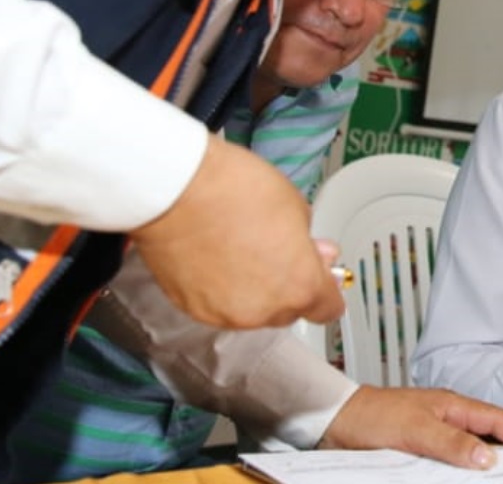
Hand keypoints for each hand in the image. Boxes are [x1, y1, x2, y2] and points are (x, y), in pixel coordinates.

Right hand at [129, 133, 343, 327]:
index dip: (325, 289)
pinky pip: (217, 305)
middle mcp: (262, 310)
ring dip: (252, 289)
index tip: (319, 277)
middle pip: (287, 310)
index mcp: (298, 286)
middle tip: (275, 250)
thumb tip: (311, 253)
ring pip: (251, 310)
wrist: (176, 188)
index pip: (327, 309)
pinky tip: (215, 256)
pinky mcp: (191, 308)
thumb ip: (308, 242)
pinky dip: (219, 288)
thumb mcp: (296, 207)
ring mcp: (224, 313)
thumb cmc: (233, 189)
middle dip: (286, 284)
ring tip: (239, 247)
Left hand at [318, 386, 502, 469]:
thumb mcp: (415, 430)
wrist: (336, 421)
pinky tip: (470, 476)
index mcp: (451, 406)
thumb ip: (451, 442)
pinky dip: (465, 466)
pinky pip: (450, 459)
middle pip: (489, 430)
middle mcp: (446, 418)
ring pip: (471, 446)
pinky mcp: (419, 449)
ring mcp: (434, 433)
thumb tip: (487, 456)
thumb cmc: (372, 416)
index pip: (494, 419)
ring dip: (491, 456)